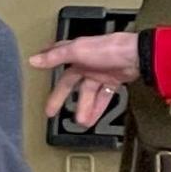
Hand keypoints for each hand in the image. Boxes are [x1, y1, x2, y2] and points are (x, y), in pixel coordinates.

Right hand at [27, 31, 143, 130]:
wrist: (136, 55)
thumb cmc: (107, 49)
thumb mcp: (77, 51)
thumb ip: (55, 57)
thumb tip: (34, 60)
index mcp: (77, 52)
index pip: (58, 56)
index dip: (48, 60)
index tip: (37, 65)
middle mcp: (87, 62)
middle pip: (70, 83)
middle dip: (61, 98)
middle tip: (51, 112)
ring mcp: (101, 72)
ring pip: (87, 93)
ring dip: (83, 107)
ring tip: (80, 122)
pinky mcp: (113, 81)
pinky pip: (103, 97)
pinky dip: (97, 108)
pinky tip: (93, 118)